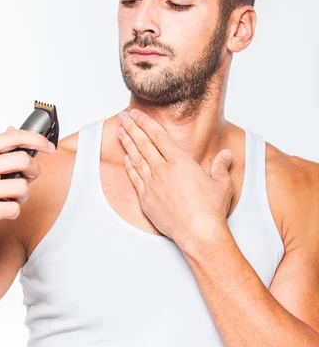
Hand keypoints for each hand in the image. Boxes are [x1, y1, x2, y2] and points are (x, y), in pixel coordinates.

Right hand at [0, 126, 55, 248]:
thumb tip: (11, 130)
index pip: (12, 137)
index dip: (36, 140)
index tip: (48, 146)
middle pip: (23, 160)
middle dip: (34, 170)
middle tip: (28, 177)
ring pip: (22, 187)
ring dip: (22, 195)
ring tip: (10, 198)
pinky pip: (14, 209)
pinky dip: (13, 211)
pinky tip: (2, 210)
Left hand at [117, 109, 234, 252]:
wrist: (198, 233)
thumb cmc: (211, 209)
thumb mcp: (222, 183)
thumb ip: (221, 166)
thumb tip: (226, 154)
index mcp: (180, 162)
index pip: (158, 136)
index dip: (145, 122)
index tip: (136, 113)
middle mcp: (163, 170)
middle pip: (143, 143)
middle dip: (132, 127)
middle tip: (122, 116)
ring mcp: (152, 184)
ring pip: (136, 158)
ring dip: (127, 143)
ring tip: (120, 132)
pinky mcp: (146, 200)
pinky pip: (134, 178)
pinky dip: (129, 167)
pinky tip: (126, 159)